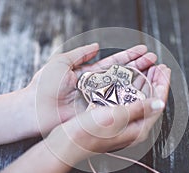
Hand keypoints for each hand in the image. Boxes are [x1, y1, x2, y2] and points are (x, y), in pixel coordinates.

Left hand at [25, 43, 157, 134]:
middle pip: (122, 75)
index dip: (129, 57)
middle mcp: (96, 86)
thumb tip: (96, 45)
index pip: (114, 63)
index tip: (144, 51)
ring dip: (138, 82)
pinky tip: (142, 93)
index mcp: (89, 73)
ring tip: (154, 73)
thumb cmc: (43, 85)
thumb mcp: (61, 63)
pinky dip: (129, 100)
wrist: (33, 110)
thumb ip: (80, 53)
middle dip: (139, 67)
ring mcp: (98, 100)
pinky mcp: (97, 112)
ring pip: (122, 90)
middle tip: (155, 61)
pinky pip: (115, 105)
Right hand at [45, 64, 170, 164]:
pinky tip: (130, 78)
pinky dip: (131, 87)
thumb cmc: (89, 132)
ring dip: (145, 82)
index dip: (162, 84)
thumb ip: (139, 109)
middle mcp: (133, 126)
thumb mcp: (116, 117)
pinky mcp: (114, 118)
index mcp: (138, 128)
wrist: (68, 142)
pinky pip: (128, 99)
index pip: (158, 103)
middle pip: (151, 100)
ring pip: (140, 98)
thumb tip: (159, 103)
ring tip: (148, 68)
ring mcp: (123, 122)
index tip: (164, 70)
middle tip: (159, 66)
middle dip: (156, 81)